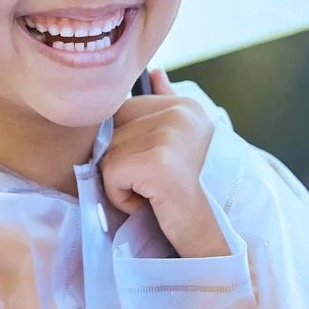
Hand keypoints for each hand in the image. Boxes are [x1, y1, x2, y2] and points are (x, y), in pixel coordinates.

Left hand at [103, 68, 225, 258]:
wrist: (201, 236)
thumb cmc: (179, 193)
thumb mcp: (171, 143)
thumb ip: (161, 107)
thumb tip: (155, 71)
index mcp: (184, 105)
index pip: (119, 111)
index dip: (124, 146)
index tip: (154, 167)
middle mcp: (182, 114)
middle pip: (110, 130)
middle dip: (120, 163)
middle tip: (151, 183)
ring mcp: (172, 137)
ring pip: (107, 154)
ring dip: (120, 183)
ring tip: (151, 193)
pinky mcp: (160, 164)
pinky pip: (110, 175)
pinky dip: (121, 197)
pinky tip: (150, 202)